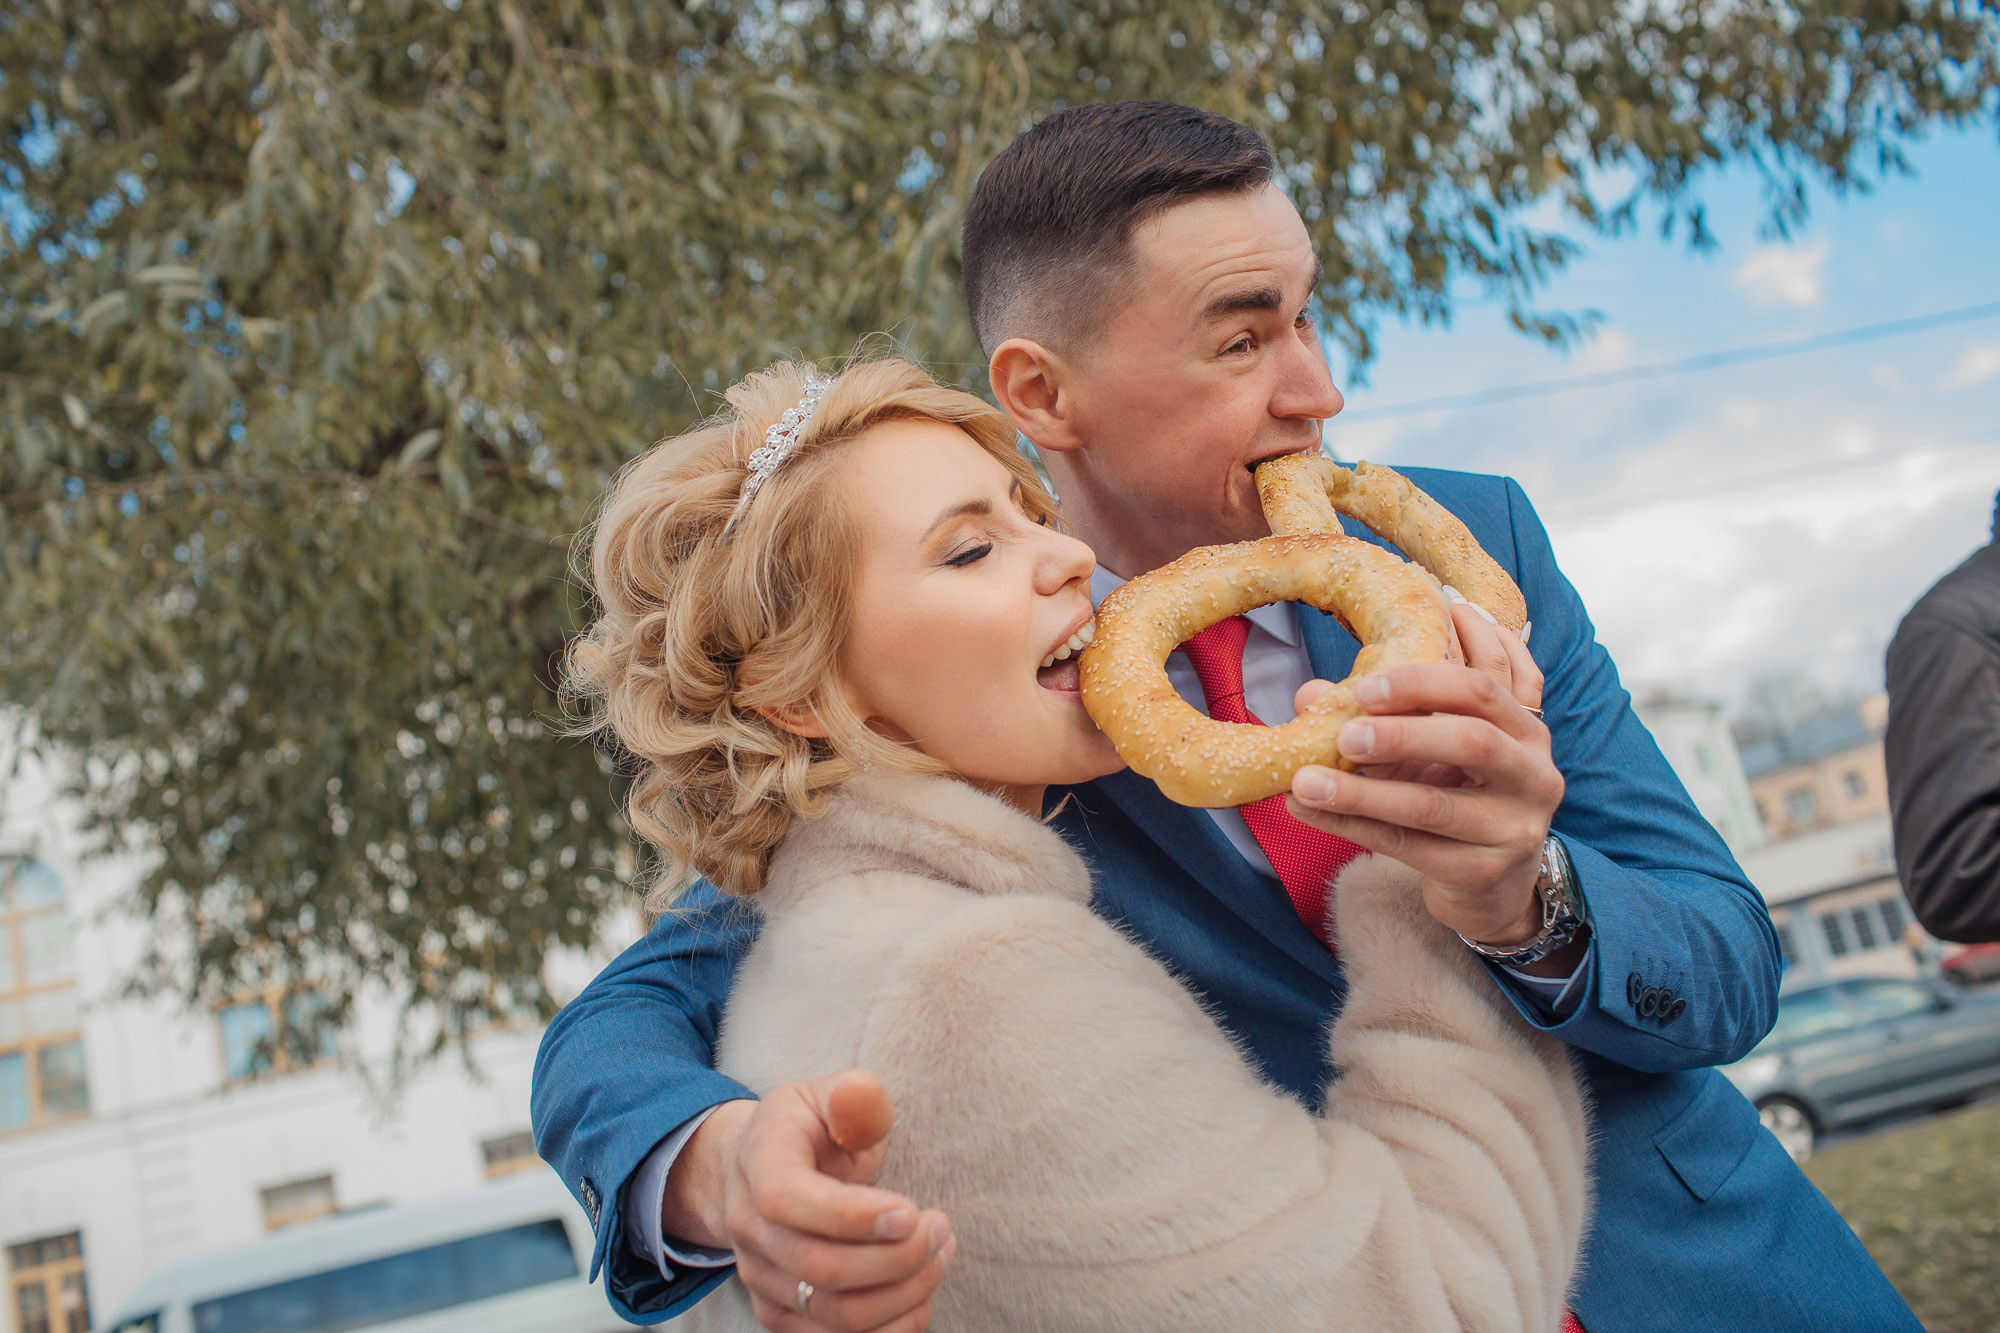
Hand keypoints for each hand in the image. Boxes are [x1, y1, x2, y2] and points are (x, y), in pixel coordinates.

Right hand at [665, 1071, 952, 1331]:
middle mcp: (749, 1228)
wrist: (761, 1172)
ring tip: (939, 1253)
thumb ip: (854, 1097)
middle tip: (940, 1228)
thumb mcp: (828, 1095)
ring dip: (903, 1293)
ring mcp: (761, 1278)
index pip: (787, 1200)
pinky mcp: (782, 1313)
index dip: (852, 1215)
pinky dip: (892, 1326)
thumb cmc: (810, 1130)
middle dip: (896, 1257)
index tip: (912, 1211)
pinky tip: (921, 1291)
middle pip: (819, 1268)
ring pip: (833, 1314)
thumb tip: (859, 1095)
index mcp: (758, 1163)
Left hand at [1285, 599, 1564, 952]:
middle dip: (1402, 734)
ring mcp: (1513, 826)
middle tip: (1343, 735)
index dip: (1423, 681)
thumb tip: (1310, 694)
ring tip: (1306, 782)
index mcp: (1523, 726)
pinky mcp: (1483, 871)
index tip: (1365, 685)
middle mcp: (1532, 772)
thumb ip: (1382, 715)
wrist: (1493, 887)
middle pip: (1473, 740)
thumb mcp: (1428, 749)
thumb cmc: (1457, 797)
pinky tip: (1310, 812)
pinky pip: (1407, 847)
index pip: (1482, 687)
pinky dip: (1352, 826)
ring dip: (1361, 793)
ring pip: (1433, 805)